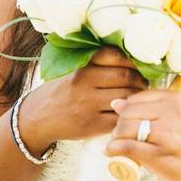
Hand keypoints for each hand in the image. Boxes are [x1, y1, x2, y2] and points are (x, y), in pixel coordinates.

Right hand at [17, 46, 147, 153]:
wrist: (37, 118)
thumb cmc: (61, 91)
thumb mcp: (71, 70)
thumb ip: (95, 62)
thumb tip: (130, 55)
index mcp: (80, 67)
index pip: (115, 55)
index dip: (131, 59)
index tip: (137, 63)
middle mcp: (84, 83)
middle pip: (125, 75)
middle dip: (139, 78)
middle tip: (143, 80)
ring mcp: (88, 105)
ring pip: (125, 97)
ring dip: (137, 95)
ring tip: (138, 95)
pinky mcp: (92, 125)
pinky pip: (119, 117)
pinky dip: (127, 113)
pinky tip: (127, 110)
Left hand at [105, 90, 180, 180]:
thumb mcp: (180, 118)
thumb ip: (152, 109)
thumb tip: (116, 104)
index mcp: (178, 100)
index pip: (136, 98)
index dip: (126, 112)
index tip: (129, 125)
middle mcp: (174, 113)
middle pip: (128, 113)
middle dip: (119, 126)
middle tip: (121, 138)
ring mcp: (168, 134)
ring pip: (124, 129)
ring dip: (115, 138)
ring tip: (118, 146)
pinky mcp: (160, 155)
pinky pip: (127, 147)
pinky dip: (114, 150)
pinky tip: (112, 153)